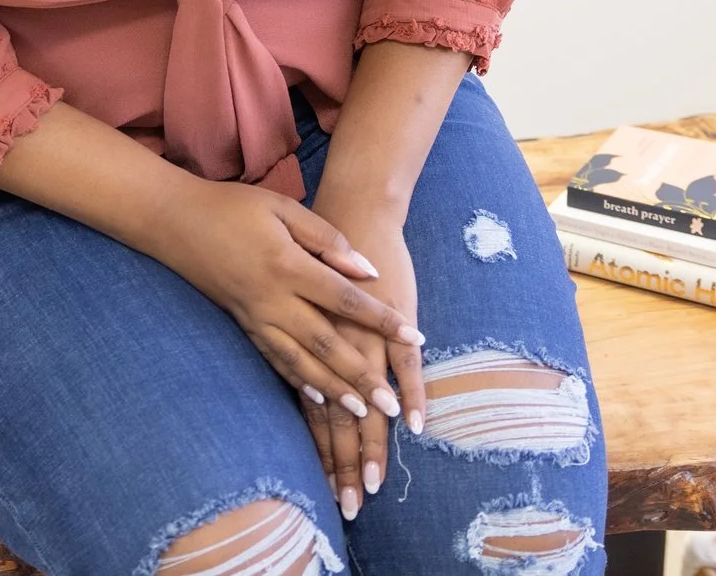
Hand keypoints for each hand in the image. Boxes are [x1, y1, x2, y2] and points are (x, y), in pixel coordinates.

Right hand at [144, 177, 423, 419]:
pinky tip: (317, 398)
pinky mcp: (243, 325)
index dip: (381, 320)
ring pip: (301, 362)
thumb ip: (327, 239)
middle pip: (327, 344)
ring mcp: (255, 317)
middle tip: (391, 404)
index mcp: (288, 266)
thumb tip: (366, 270)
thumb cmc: (233, 207)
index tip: (414, 338)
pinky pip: (274, 360)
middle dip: (361, 376)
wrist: (174, 222)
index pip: (346, 299)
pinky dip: (298, 381)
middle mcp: (273, 300)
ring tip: (362, 413)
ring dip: (332, 390)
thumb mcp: (283, 208)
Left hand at [301, 201, 423, 520]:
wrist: (352, 211)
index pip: (315, 411)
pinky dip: (412, 395)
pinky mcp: (393, 321)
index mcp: (310, 345)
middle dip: (344, 463)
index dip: (322, 451)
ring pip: (368, 402)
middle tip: (350, 503)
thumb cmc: (320, 253)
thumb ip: (303, 338)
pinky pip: (404, 365)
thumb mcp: (301, 300)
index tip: (327, 488)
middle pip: (339, 419)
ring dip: (374, 444)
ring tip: (374, 482)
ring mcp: (365, 337)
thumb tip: (309, 381)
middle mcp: (334, 349)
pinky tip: (415, 424)